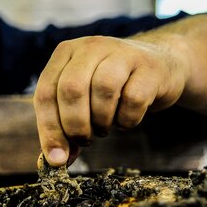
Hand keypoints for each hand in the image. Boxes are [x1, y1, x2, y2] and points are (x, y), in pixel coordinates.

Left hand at [33, 35, 187, 165]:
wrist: (161, 66)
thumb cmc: (113, 88)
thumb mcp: (83, 99)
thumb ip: (64, 125)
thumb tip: (55, 159)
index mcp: (65, 53)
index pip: (45, 92)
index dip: (49, 129)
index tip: (57, 158)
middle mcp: (91, 47)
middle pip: (71, 89)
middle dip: (75, 125)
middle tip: (85, 140)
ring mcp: (122, 53)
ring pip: (103, 89)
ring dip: (101, 121)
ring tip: (105, 127)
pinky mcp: (149, 67)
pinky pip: (133, 99)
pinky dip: (127, 119)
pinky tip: (126, 119)